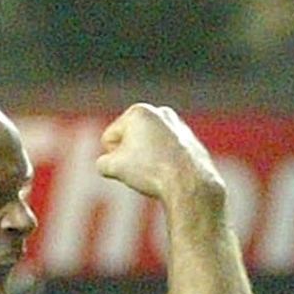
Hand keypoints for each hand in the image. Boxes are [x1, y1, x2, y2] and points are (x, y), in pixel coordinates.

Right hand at [96, 102, 225, 207]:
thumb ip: (103, 162)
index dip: (113, 158)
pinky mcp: (190, 140)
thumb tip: (107, 164)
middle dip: (131, 156)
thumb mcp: (113, 167)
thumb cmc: (150, 170)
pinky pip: (167, 154)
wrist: (189, 182)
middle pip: (130, 140)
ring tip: (157, 172)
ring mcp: (177, 125)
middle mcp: (159, 112)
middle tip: (143, 170)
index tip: (129, 166)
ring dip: (147, 160)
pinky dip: (165, 163)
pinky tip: (171, 173)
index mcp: (138, 111)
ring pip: (149, 148)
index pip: (109, 138)